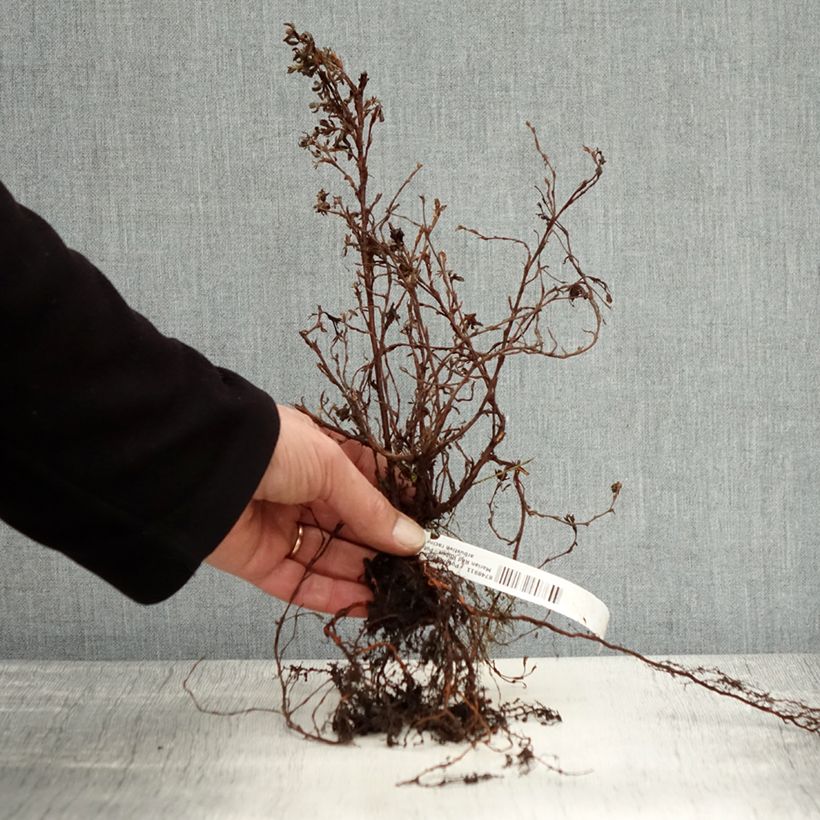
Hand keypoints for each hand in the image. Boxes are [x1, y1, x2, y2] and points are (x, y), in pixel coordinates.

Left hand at [205, 405, 425, 615]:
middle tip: (418, 571)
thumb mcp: (333, 468)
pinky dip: (333, 596)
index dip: (395, 505)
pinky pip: (302, 584)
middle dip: (383, 546)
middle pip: (350, 525)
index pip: (367, 482)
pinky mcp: (260, 561)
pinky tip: (367, 605)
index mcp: (319, 456)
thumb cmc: (274, 449)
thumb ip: (372, 509)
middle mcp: (301, 491)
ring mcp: (281, 527)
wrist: (201, 466)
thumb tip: (414, 542)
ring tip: (401, 592)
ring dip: (364, 575)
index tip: (425, 528)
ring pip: (330, 557)